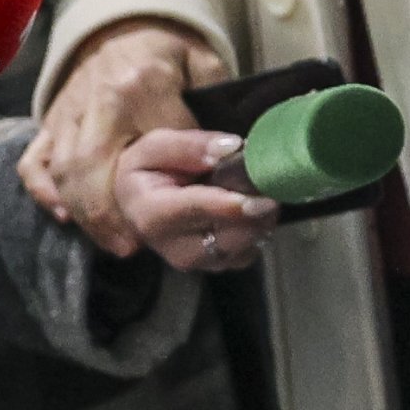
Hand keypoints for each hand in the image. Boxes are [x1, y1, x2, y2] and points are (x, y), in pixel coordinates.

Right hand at [21, 17, 223, 256]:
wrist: (123, 20)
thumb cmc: (169, 48)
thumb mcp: (203, 63)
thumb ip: (216, 101)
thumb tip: (234, 149)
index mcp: (140, 83)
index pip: (160, 143)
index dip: (181, 174)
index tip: (202, 200)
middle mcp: (97, 100)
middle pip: (93, 166)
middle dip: (111, 213)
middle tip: (137, 245)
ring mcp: (67, 111)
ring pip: (62, 171)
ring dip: (86, 213)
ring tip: (116, 241)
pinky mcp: (50, 120)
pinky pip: (33, 161)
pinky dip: (43, 192)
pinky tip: (64, 216)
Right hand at [113, 128, 280, 275]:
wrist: (139, 201)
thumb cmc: (147, 170)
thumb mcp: (155, 146)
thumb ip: (190, 146)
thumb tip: (229, 148)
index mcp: (149, 213)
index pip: (193, 211)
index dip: (228, 206)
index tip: (257, 198)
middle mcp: (170, 245)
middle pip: (222, 239)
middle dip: (252, 215)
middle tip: (270, 187)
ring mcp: (193, 259)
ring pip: (238, 250)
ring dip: (259, 224)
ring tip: (263, 194)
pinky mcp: (212, 263)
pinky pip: (245, 255)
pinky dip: (257, 234)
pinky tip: (255, 210)